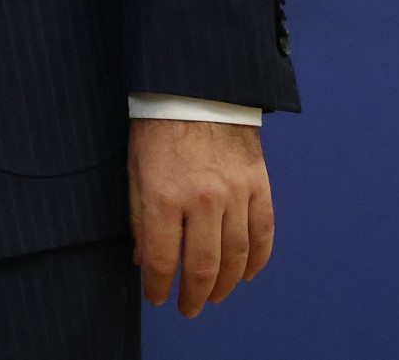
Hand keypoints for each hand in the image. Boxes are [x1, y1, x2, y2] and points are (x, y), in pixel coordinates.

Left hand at [129, 118, 274, 316]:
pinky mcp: (259, 185)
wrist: (197, 89)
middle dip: (193, 295)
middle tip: (188, 308)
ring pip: (237, 257)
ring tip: (215, 297)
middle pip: (203, 267)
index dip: (159, 287)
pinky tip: (248, 274)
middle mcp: (202, 201)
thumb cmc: (157, 128)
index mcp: (163, 196)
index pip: (163, 261)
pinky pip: (263, 233)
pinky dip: (257, 260)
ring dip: (227, 285)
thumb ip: (139, 217)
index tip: (157, 298)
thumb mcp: (134, 170)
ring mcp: (235, 194)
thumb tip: (145, 260)